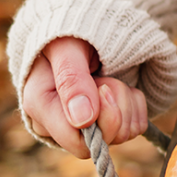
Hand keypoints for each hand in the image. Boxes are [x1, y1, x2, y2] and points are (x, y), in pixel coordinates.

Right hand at [23, 37, 148, 158]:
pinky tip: (119, 86)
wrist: (81, 33)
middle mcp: (60, 124)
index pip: (77, 143)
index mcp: (40, 107)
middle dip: (115, 108)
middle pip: (104, 141)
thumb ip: (71, 80)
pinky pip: (136, 127)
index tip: (103, 87)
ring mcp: (85, 128)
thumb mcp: (66, 48)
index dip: (99, 122)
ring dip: (125, 101)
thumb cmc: (68, 36)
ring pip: (124, 133)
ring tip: (108, 79)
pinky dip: (135, 104)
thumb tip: (82, 120)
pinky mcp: (107, 125)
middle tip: (106, 79)